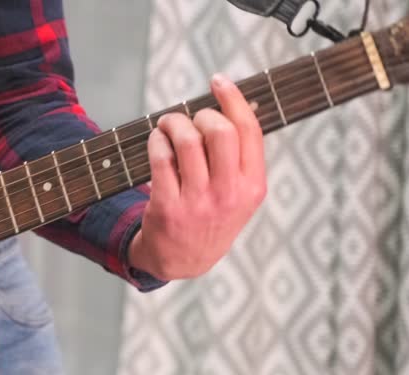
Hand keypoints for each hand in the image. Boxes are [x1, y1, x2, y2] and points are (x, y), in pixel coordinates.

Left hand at [128, 74, 266, 279]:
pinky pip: (161, 159)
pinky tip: (156, 140)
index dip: (233, 98)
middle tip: (189, 118)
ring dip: (173, 123)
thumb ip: (241, 157)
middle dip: (200, 113)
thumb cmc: (213, 216)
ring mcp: (197, 202)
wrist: (185, 260)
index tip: (218, 81)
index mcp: (252, 186)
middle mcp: (228, 194)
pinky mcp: (168, 207)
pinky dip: (156, 140)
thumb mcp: (240, 194)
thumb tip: (235, 104)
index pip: (249, 130)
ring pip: (187, 141)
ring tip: (167, 125)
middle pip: (219, 131)